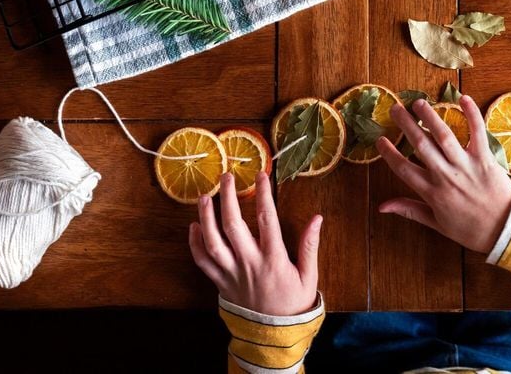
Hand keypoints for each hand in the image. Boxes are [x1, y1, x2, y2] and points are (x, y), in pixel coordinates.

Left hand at [188, 170, 321, 315]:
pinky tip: (193, 226)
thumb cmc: (294, 303)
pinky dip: (195, 244)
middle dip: (229, 197)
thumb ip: (310, 246)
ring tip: (205, 197)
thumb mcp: (310, 276)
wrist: (275, 335)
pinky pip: (203, 262)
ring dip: (206, 217)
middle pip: (233, 225)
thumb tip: (317, 218)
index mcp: (274, 259)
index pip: (267, 219)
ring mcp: (232, 273)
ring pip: (213, 242)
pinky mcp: (220, 283)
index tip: (261, 175)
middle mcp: (250, 263)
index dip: (263, 194)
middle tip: (227, 177)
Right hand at [376, 95, 510, 253]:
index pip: (403, 169)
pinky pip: (478, 133)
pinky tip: (463, 98)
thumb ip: (409, 210)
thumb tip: (381, 206)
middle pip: (421, 145)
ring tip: (418, 102)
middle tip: (395, 109)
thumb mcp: (437, 224)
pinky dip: (472, 114)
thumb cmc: (471, 230)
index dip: (389, 153)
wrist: (506, 230)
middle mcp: (446, 176)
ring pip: (444, 136)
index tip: (380, 140)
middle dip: (406, 125)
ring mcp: (466, 165)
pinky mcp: (485, 158)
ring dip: (430, 117)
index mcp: (432, 193)